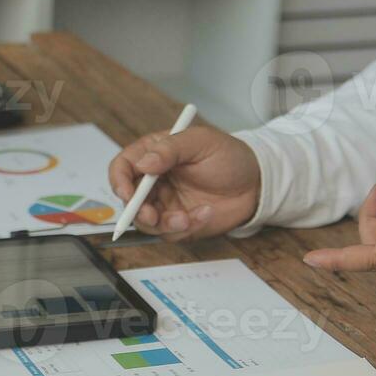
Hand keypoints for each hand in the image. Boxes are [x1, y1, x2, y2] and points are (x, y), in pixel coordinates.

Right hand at [109, 125, 261, 240]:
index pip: (122, 167)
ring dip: (164, 224)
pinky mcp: (177, 222)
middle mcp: (154, 180)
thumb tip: (144, 163)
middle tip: (153, 216)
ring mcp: (164, 203)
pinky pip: (169, 233)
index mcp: (154, 154)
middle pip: (128, 200)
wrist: (256, 184)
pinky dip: (186, 227)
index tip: (128, 194)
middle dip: (138, 211)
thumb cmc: (230, 157)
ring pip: (145, 222)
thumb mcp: (201, 142)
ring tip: (187, 218)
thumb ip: (170, 149)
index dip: (119, 181)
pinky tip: (205, 213)